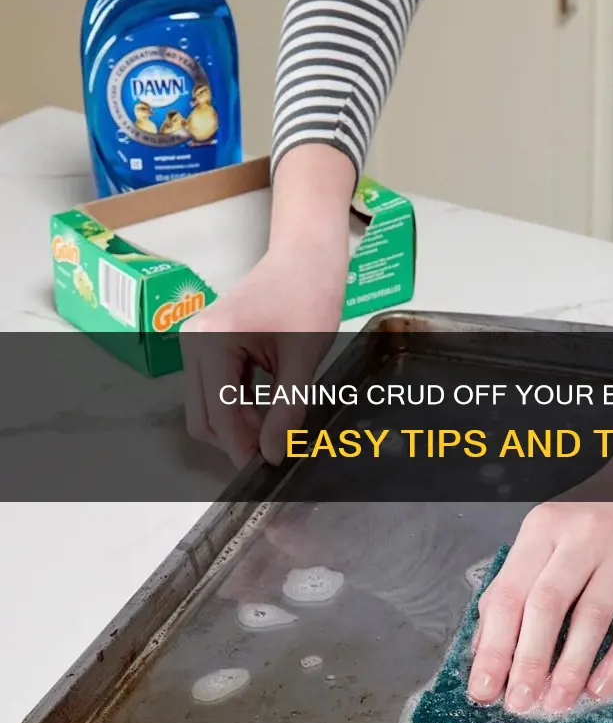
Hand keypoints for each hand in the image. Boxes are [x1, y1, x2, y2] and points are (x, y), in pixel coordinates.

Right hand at [180, 144, 356, 467]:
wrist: (306, 256)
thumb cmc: (309, 296)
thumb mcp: (304, 359)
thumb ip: (287, 408)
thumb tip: (273, 453)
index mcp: (213, 342)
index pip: (220, 414)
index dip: (244, 447)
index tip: (270, 467)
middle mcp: (193, 342)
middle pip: (202, 417)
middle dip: (235, 440)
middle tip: (275, 451)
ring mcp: (196, 342)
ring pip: (206, 406)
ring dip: (237, 424)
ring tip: (276, 429)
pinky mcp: (207, 344)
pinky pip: (214, 389)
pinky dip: (237, 406)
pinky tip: (267, 410)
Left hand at [468, 456, 612, 713]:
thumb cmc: (596, 518)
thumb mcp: (549, 534)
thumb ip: (515, 582)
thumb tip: (483, 645)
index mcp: (543, 528)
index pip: (509, 592)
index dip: (494, 645)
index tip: (482, 688)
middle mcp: (582, 538)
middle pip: (546, 604)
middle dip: (528, 660)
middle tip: (518, 703)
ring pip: (592, 617)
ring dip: (571, 668)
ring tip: (555, 703)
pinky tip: (600, 688)